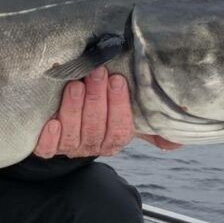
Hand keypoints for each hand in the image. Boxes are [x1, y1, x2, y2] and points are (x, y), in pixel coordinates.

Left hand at [34, 67, 182, 157]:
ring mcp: (69, 147)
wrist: (65, 126)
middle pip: (96, 128)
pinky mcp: (47, 148)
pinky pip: (48, 149)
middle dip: (97, 99)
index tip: (117, 80)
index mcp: (114, 139)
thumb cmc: (101, 112)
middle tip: (96, 73)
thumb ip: (149, 124)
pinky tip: (52, 121)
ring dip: (75, 108)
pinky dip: (50, 136)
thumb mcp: (126, 115)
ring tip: (75, 85)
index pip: (120, 129)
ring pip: (73, 133)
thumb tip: (176, 142)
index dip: (119, 106)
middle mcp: (93, 146)